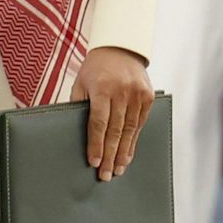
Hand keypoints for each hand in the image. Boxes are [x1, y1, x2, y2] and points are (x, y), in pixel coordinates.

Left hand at [69, 47, 154, 181]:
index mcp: (102, 88)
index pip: (99, 123)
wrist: (120, 47)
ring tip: (118, 170)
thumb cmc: (95, 68)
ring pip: (130, 130)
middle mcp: (122, 92)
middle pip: (115, 131)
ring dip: (123, 153)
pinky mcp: (148, 97)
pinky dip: (134, 141)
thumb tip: (74, 133)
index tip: (94, 162)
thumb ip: (78, 105)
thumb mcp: (81, 82)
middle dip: (110, 155)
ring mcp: (137, 95)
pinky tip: (128, 154)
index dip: (96, 145)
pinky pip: (140, 124)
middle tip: (106, 175)